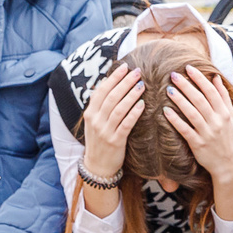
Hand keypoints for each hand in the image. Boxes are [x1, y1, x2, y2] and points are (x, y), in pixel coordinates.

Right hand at [82, 62, 145, 181]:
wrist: (97, 166)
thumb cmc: (99, 140)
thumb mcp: (94, 121)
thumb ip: (100, 104)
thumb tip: (107, 81)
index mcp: (90, 113)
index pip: (101, 90)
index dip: (114, 78)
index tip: (125, 67)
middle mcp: (95, 120)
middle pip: (112, 97)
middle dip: (125, 82)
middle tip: (138, 71)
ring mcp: (104, 131)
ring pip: (119, 108)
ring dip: (131, 95)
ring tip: (142, 85)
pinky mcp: (115, 141)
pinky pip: (126, 124)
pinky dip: (134, 113)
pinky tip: (143, 104)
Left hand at [163, 66, 232, 187]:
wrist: (227, 163)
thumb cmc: (226, 137)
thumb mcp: (229, 116)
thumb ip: (223, 96)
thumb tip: (215, 77)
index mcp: (225, 112)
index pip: (211, 91)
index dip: (199, 78)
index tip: (188, 68)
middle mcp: (217, 121)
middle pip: (200, 100)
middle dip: (186, 86)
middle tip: (173, 75)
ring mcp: (208, 133)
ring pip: (192, 113)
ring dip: (180, 100)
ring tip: (169, 89)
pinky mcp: (198, 144)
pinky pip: (185, 130)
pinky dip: (175, 120)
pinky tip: (165, 111)